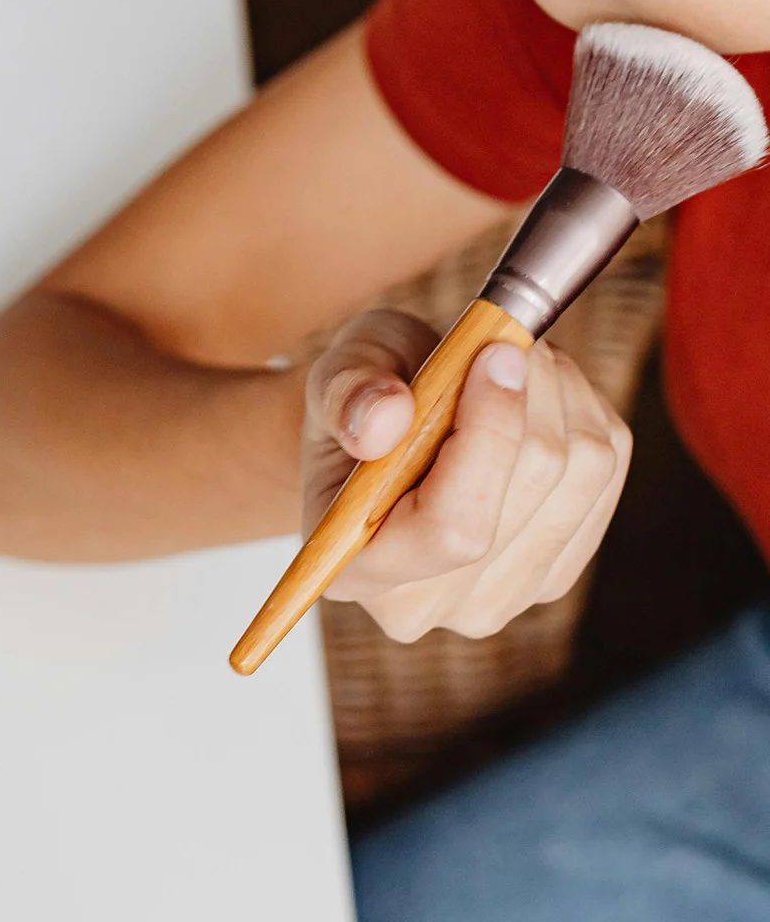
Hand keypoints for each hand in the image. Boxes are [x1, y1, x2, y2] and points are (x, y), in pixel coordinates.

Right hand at [301, 309, 632, 641]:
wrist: (381, 431)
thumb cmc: (356, 401)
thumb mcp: (334, 370)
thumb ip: (347, 392)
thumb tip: (386, 419)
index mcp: (354, 567)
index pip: (452, 530)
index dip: (489, 436)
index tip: (496, 353)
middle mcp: (425, 606)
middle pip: (528, 492)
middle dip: (529, 391)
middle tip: (501, 335)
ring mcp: (499, 599)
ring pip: (578, 475)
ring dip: (560, 393)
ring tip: (512, 359)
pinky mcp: (555, 573)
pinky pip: (606, 475)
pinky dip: (583, 414)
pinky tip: (536, 396)